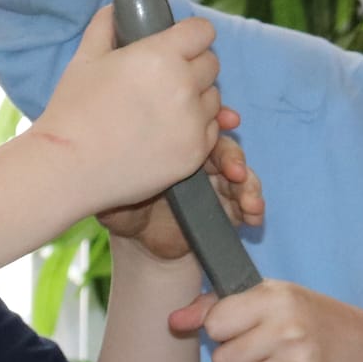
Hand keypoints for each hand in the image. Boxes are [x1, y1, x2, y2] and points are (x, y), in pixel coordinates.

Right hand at [34, 6, 222, 217]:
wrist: (69, 168)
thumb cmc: (73, 111)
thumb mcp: (85, 58)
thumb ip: (107, 25)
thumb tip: (118, 6)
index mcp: (161, 55)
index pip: (203, 31)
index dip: (192, 35)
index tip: (181, 43)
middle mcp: (184, 86)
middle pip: (212, 64)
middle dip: (194, 66)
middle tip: (166, 78)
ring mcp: (193, 123)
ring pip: (213, 99)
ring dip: (197, 99)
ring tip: (163, 108)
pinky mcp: (195, 154)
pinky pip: (210, 131)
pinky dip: (195, 128)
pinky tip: (166, 131)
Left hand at [102, 125, 264, 261]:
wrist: (141, 242)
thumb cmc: (125, 208)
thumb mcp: (112, 189)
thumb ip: (112, 174)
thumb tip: (108, 157)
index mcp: (175, 146)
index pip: (198, 127)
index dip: (216, 119)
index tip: (228, 120)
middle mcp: (201, 162)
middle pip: (224, 149)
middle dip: (234, 156)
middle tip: (235, 170)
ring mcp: (216, 186)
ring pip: (241, 177)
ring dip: (249, 185)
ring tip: (249, 200)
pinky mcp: (227, 211)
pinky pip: (246, 206)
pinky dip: (254, 209)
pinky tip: (254, 217)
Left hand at [170, 281, 362, 361]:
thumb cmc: (311, 317)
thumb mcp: (270, 297)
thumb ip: (217, 305)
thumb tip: (174, 321)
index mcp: (274, 297)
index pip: (215, 324)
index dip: (223, 330)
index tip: (241, 327)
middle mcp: (286, 328)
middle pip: (223, 361)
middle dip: (235, 359)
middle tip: (260, 349)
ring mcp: (298, 361)